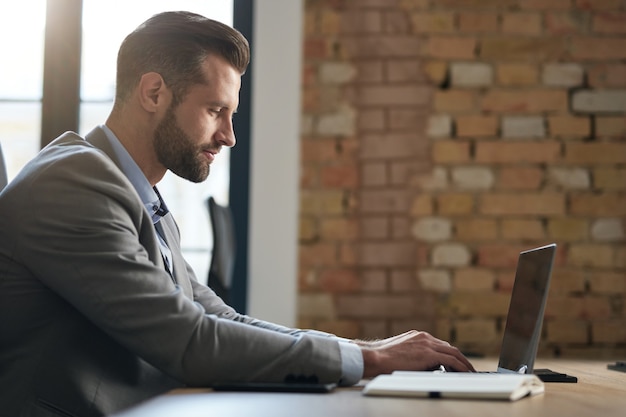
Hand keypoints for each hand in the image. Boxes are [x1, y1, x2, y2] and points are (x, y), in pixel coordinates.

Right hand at [358, 330, 474, 377]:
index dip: (449, 354)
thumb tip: (423, 366)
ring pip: (454, 352)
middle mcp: (425, 337)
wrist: (375, 357)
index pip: (440, 345)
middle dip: (460, 358)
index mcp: (418, 336)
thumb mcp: (401, 352)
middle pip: (449, 347)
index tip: (455, 363)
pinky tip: (465, 373)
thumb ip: (414, 355)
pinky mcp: (429, 354)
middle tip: (468, 368)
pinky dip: (461, 367)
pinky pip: (452, 361)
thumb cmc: (382, 358)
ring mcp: (427, 344)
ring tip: (471, 372)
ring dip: (464, 363)